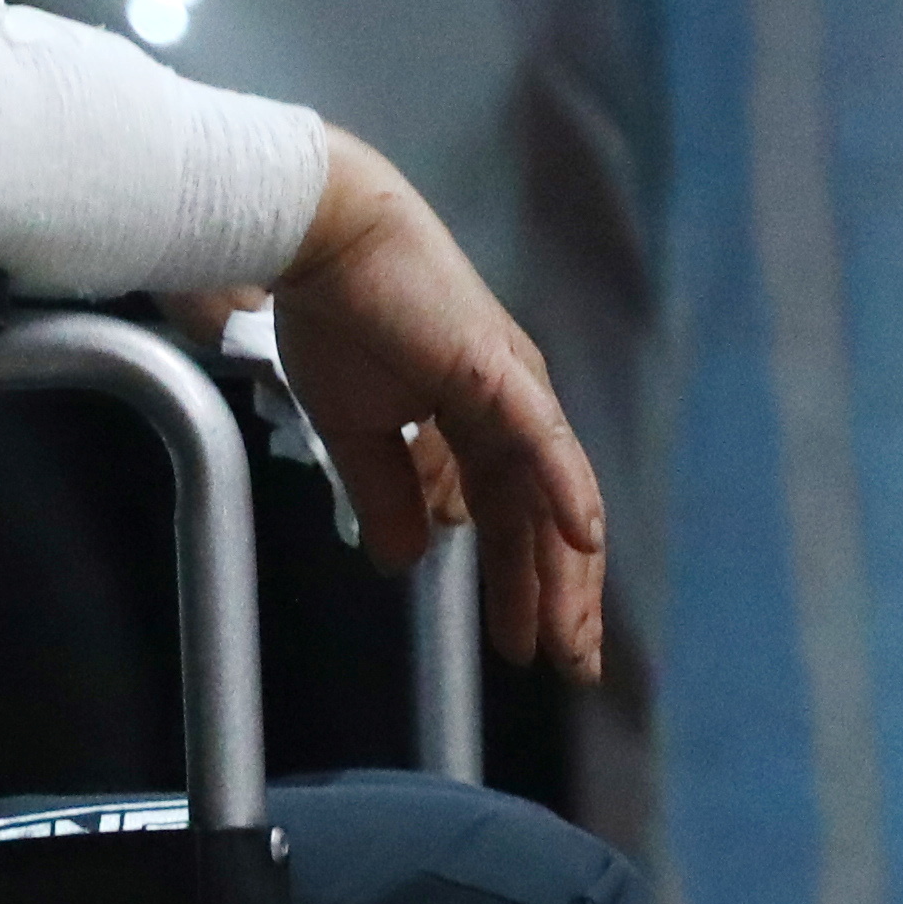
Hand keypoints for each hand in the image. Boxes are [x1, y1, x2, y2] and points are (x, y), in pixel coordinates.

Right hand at [259, 134, 608, 682]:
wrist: (320, 239)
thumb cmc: (335, 314)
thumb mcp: (354, 429)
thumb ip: (385, 493)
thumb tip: (406, 562)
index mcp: (477, 419)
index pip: (513, 517)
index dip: (521, 582)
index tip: (524, 648)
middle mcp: (510, 408)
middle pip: (545, 519)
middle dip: (559, 595)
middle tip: (570, 664)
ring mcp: (512, 388)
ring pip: (553, 495)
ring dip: (568, 570)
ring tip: (573, 637)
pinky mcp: (497, 370)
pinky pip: (543, 441)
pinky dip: (566, 491)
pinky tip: (583, 542)